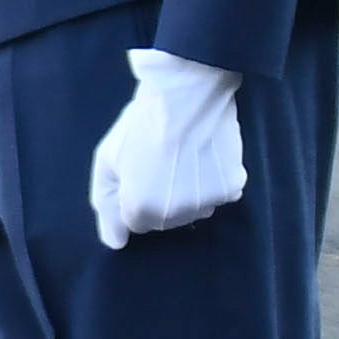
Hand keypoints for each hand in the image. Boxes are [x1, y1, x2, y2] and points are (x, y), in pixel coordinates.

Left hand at [89, 48, 249, 248]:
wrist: (186, 95)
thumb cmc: (140, 124)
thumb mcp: (106, 160)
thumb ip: (106, 205)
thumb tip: (116, 243)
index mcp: (140, 209)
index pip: (135, 223)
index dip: (134, 195)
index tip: (138, 170)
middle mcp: (174, 215)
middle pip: (164, 220)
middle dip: (159, 197)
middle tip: (160, 161)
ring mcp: (206, 203)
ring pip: (193, 209)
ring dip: (187, 192)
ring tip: (182, 156)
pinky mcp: (232, 188)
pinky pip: (219, 194)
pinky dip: (213, 180)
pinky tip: (205, 155)